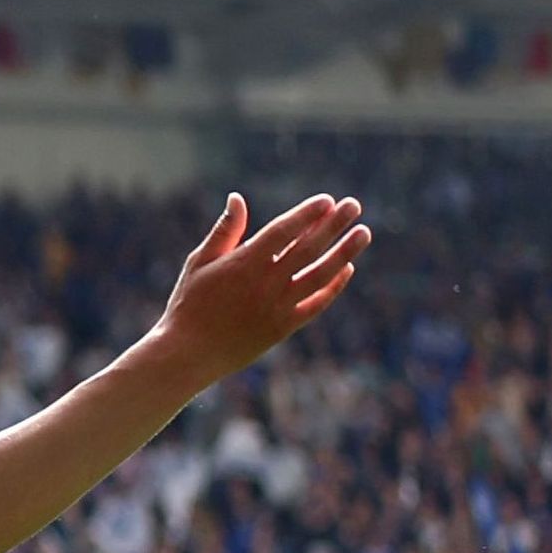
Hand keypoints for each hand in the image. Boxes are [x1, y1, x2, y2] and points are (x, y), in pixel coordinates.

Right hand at [146, 192, 371, 380]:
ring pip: (321, 274)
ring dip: (345, 252)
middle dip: (334, 225)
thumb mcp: (199, 263)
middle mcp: (266, 283)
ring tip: (363, 233)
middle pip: (308, 248)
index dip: (307, 214)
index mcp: (243, 264)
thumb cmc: (189, 304)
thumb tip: (237, 198)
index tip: (327, 201)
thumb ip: (224, 231)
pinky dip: (334, 286)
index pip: (284, 231)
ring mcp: (278, 306)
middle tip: (354, 205)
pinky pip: (317, 303)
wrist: (188, 354)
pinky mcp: (284, 327)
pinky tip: (346, 269)